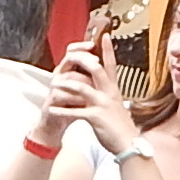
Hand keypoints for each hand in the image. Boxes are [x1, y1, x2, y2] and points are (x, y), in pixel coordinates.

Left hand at [41, 40, 138, 154]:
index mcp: (114, 89)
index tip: (104, 35)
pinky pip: (75, 111)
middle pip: (95, 69)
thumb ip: (108, 94)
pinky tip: (51, 109)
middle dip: (81, 60)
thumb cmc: (121, 126)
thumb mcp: (117, 105)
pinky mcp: (95, 117)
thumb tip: (103, 86)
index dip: (108, 49)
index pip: (111, 65)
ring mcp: (102, 104)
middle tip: (68, 56)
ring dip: (64, 84)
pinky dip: (62, 110)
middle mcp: (109, 93)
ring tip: (53, 84)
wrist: (128, 144)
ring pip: (81, 88)